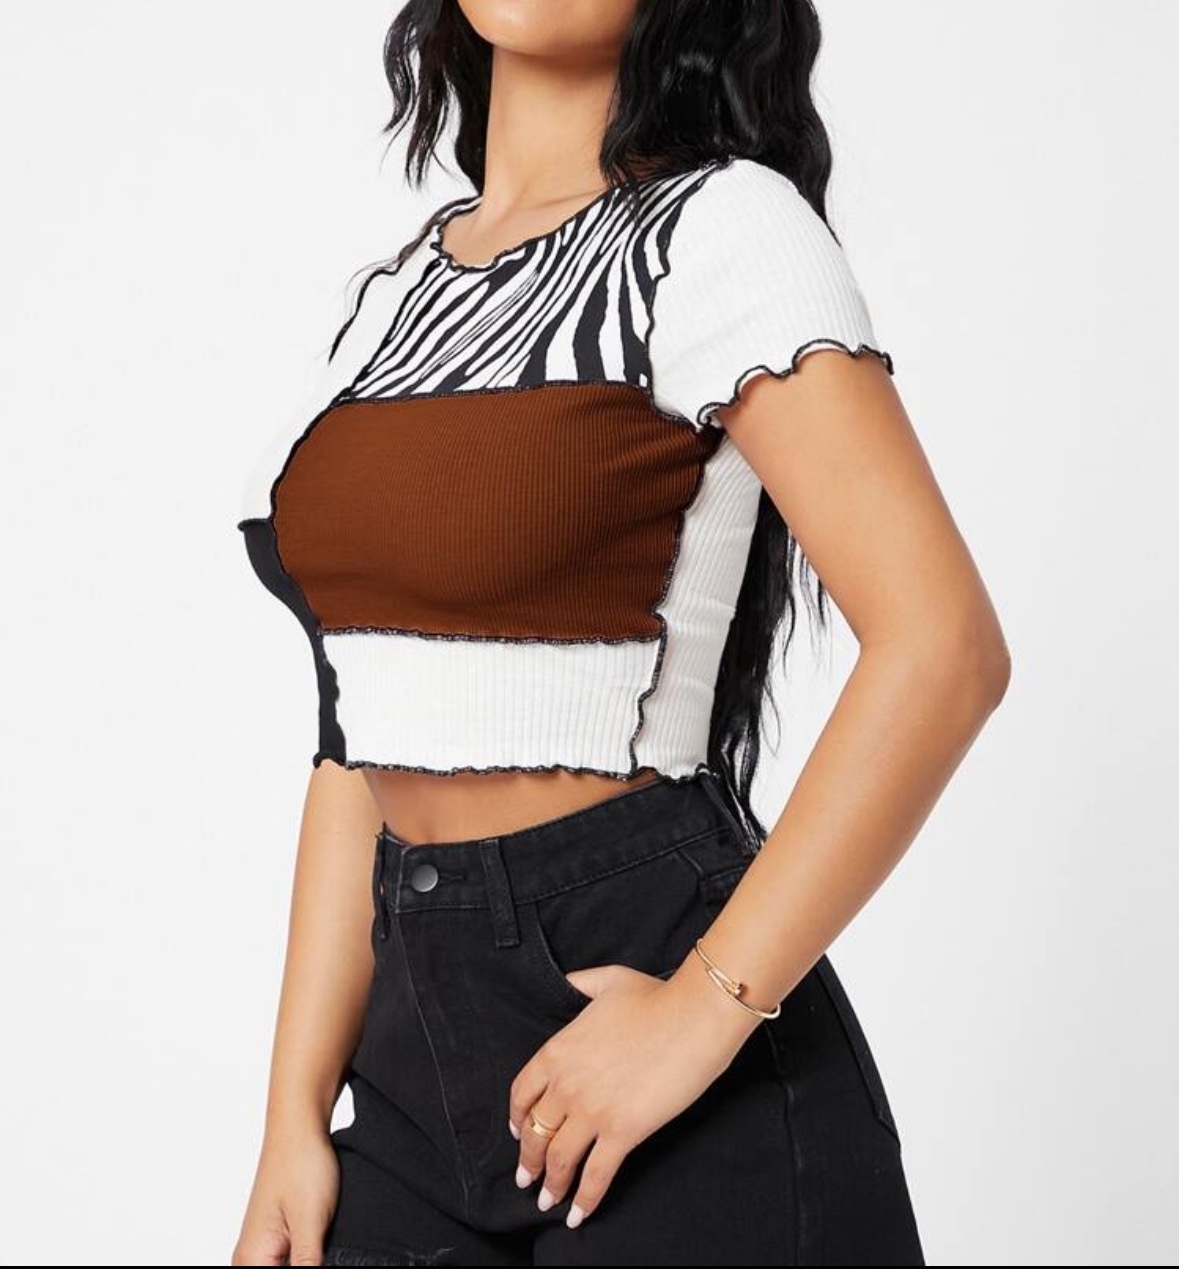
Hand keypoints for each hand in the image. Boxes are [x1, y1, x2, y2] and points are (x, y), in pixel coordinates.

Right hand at [232, 1123, 338, 1265]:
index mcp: (252, 1259)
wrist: (299, 1126)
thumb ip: (308, 1266)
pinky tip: (321, 1243)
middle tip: (320, 1242)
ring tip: (320, 1236)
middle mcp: (250, 1257)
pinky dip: (308, 1257)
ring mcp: (263, 1246)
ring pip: (285, 1267)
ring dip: (308, 1261)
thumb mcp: (311, 1222)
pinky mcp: (277, 1235)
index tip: (317, 1256)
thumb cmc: (301, 1164)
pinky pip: (290, 1259)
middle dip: (307, 1265)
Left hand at [507, 960, 760, 1227]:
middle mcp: (567, 1084)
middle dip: (529, 1159)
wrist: (692, 1016)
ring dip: (550, 1184)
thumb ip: (577, 983)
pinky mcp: (623, 1132)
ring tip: (547, 1200)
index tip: (519, 1130)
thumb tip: (565, 981)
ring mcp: (593, 1110)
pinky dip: (584, 1200)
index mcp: (558, 1050)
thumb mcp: (605, 981)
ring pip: (560, 1159)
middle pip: (536, 1132)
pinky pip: (596, 1175)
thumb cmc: (654, 996)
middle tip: (527, 1177)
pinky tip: (579, 1214)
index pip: (522, 1093)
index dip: (517, 1117)